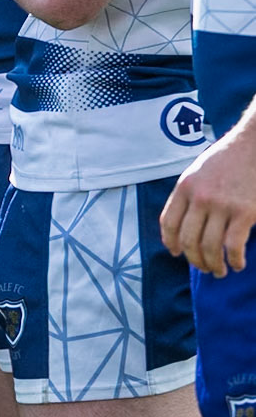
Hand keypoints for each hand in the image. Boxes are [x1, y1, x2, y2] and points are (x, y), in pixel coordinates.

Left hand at [160, 126, 255, 273]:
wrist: (254, 144)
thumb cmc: (228, 159)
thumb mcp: (198, 172)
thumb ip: (189, 195)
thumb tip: (183, 225)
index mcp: (185, 187)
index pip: (168, 223)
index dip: (171, 243)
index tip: (176, 253)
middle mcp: (200, 198)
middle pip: (188, 240)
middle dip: (194, 260)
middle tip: (203, 268)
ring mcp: (222, 206)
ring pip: (209, 247)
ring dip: (213, 265)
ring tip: (218, 272)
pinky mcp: (245, 213)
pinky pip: (233, 245)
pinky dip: (234, 260)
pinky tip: (237, 265)